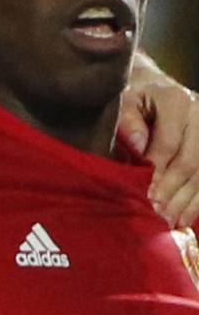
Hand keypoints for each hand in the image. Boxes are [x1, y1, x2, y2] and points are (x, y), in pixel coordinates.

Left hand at [117, 64, 198, 226]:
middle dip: (172, 192)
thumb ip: (127, 121)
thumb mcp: (123, 103)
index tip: (144, 196)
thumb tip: (139, 147)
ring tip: (167, 224)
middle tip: (155, 216)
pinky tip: (182, 220)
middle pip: (191, 161)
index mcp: (176, 101)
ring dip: (186, 202)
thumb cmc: (131, 101)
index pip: (169, 143)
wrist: (152, 90)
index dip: (157, 173)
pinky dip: (196, 203)